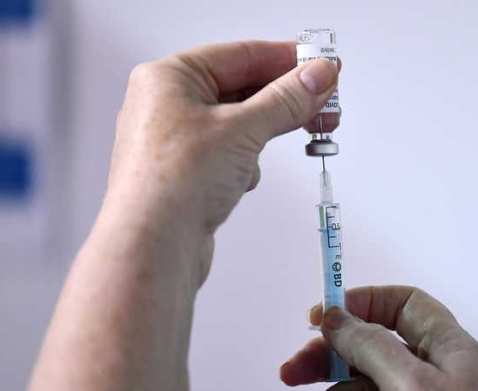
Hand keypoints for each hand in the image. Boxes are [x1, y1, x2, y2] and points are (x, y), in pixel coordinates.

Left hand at [104, 41, 338, 285]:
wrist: (151, 249)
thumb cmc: (172, 184)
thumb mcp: (242, 129)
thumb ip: (286, 99)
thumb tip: (318, 76)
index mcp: (169, 78)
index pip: (241, 55)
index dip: (288, 60)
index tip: (323, 66)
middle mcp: (167, 104)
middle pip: (242, 87)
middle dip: (287, 98)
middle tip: (326, 103)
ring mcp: (176, 140)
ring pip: (239, 122)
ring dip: (270, 130)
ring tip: (302, 134)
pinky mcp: (187, 173)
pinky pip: (230, 151)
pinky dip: (248, 160)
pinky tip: (249, 176)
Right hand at [281, 286, 477, 390]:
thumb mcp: (412, 386)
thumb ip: (371, 345)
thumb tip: (337, 316)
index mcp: (448, 351)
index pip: (406, 305)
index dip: (366, 302)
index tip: (325, 313)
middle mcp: (431, 376)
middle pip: (370, 348)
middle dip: (329, 357)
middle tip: (294, 369)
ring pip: (356, 390)